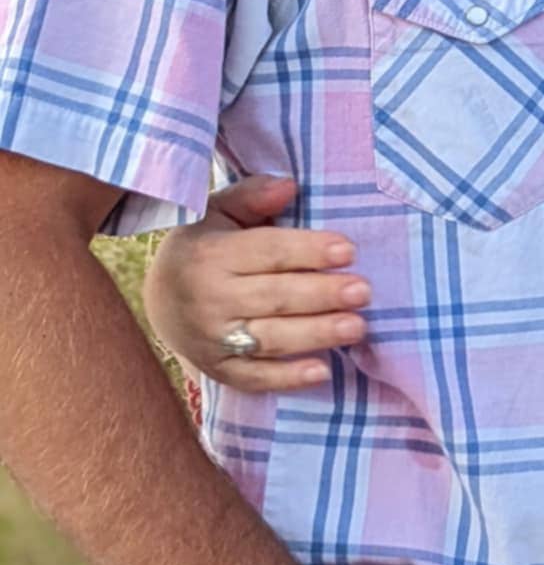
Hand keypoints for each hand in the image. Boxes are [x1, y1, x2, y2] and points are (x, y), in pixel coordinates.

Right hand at [143, 175, 367, 390]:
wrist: (159, 300)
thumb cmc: (204, 246)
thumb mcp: (218, 212)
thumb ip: (252, 196)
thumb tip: (289, 186)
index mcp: (210, 255)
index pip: (268, 252)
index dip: (309, 251)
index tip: (349, 251)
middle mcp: (208, 299)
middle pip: (274, 297)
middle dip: (322, 295)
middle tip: (364, 292)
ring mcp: (211, 339)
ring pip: (270, 339)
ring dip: (316, 335)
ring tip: (357, 327)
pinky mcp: (218, 371)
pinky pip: (254, 378)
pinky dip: (287, 379)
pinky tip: (322, 371)